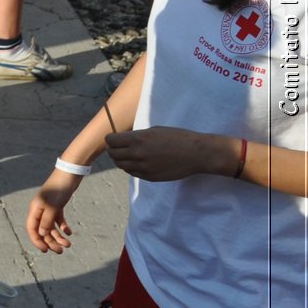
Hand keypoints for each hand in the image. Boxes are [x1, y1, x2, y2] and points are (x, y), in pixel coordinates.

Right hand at [26, 168, 82, 252]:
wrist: (70, 173)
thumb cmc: (60, 188)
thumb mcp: (53, 206)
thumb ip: (47, 221)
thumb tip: (41, 234)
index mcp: (35, 209)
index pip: (32, 228)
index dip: (37, 240)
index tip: (46, 250)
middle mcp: (40, 209)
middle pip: (43, 230)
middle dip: (51, 241)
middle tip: (61, 251)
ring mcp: (49, 207)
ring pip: (51, 226)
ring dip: (58, 236)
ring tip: (68, 244)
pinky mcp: (57, 205)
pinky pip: (58, 220)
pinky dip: (63, 227)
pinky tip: (69, 232)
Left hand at [105, 127, 236, 181]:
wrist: (196, 153)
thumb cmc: (177, 137)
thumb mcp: (154, 130)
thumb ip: (137, 136)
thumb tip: (123, 139)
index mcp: (138, 139)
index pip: (111, 141)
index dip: (111, 139)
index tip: (114, 138)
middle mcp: (138, 154)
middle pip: (113, 154)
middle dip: (113, 150)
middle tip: (117, 147)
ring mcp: (144, 167)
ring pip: (121, 165)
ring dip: (121, 160)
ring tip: (126, 155)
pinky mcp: (150, 177)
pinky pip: (133, 173)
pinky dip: (131, 168)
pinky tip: (137, 163)